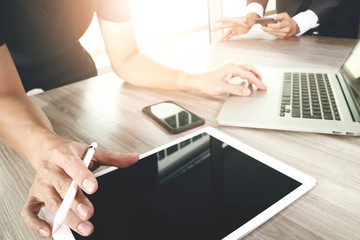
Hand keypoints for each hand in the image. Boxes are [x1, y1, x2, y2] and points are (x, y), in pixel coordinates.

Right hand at [20, 139, 138, 236]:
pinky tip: (50, 231)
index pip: (73, 166)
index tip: (93, 187)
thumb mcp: (92, 151)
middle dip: (75, 202)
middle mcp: (50, 170)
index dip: (82, 176)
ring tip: (83, 227)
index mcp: (64, 156)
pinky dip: (36, 223)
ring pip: (51, 203)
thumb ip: (113, 157)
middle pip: (62, 187)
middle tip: (89, 213)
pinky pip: (29, 212)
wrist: (46, 150)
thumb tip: (134, 158)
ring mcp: (40, 185)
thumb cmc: (71, 153)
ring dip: (66, 217)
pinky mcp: (33, 196)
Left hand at [187, 63, 265, 95]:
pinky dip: (247, 77)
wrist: (197, 82)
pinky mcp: (227, 72)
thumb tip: (247, 91)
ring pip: (246, 70)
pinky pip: (241, 73)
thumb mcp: (222, 88)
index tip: (263, 87)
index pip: (249, 74)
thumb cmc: (206, 83)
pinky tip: (247, 83)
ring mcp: (229, 69)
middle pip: (250, 69)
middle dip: (258, 76)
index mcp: (232, 68)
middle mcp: (232, 66)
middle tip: (263, 84)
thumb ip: (236, 89)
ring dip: (253, 76)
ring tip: (257, 84)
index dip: (258, 81)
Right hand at [212, 13, 258, 40]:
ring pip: (226, 33)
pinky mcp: (235, 33)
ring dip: (222, 36)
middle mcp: (232, 25)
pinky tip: (224, 40)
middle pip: (224, 26)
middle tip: (212, 29)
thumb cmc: (248, 20)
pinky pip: (230, 36)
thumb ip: (245, 20)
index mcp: (234, 21)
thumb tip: (245, 20)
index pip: (226, 20)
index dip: (221, 20)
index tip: (216, 21)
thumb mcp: (246, 20)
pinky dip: (227, 38)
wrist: (250, 23)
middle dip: (218, 28)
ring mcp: (233, 29)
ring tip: (218, 39)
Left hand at [261, 12, 299, 38]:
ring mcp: (284, 35)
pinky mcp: (283, 37)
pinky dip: (270, 33)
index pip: (278, 26)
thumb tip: (274, 19)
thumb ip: (279, 16)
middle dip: (267, 29)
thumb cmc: (288, 20)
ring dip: (267, 31)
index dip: (272, 26)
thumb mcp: (285, 15)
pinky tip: (267, 31)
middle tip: (262, 27)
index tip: (267, 25)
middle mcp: (286, 30)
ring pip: (274, 34)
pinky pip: (275, 35)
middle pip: (274, 30)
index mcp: (287, 24)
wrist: (295, 27)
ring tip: (263, 29)